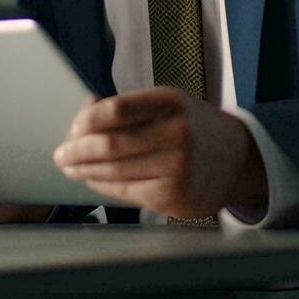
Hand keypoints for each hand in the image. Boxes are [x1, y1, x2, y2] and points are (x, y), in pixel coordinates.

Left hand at [53, 88, 267, 218]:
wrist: (237, 160)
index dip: (86, 121)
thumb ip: (128, 108)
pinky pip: (125, 191)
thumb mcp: (168, 105)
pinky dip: (103, 186)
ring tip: (69, 168)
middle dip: (77, 151)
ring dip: (84, 171)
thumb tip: (84, 110)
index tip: (73, 129)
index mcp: (170, 102)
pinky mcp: (173, 196)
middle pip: (110, 144)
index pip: (116, 109)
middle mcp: (176, 133)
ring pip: (114, 171)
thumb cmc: (194, 128)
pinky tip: (93, 180)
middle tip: (60, 154)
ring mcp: (176, 167)